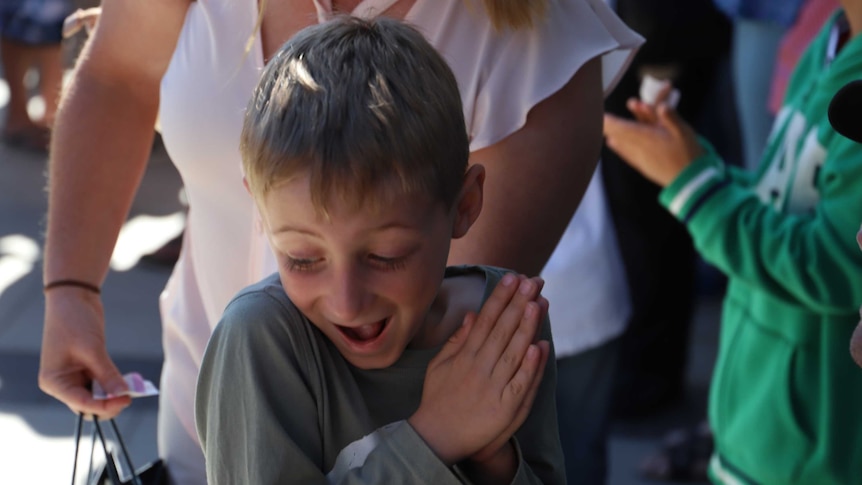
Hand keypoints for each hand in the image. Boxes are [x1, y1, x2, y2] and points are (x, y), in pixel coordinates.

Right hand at [39, 288, 130, 417]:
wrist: (74, 297)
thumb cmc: (74, 320)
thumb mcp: (92, 348)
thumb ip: (107, 373)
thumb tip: (123, 394)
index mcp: (54, 382)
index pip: (81, 404)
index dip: (104, 406)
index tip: (126, 400)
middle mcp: (62, 383)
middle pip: (89, 405)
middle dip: (110, 403)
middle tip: (131, 394)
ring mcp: (74, 377)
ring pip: (97, 397)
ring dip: (114, 394)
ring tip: (133, 387)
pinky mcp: (87, 369)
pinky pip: (102, 385)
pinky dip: (115, 385)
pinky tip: (129, 381)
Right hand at [409, 273, 548, 467]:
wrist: (437, 438)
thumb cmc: (438, 399)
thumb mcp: (440, 365)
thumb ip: (457, 339)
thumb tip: (470, 313)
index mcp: (464, 355)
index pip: (486, 319)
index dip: (500, 297)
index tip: (513, 277)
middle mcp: (479, 367)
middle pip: (502, 330)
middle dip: (518, 303)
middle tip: (533, 281)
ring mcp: (492, 387)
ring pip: (513, 352)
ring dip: (527, 326)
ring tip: (538, 302)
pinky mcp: (504, 408)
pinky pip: (520, 383)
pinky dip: (529, 365)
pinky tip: (539, 346)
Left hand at [603, 100, 703, 186]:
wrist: (690, 181)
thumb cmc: (688, 154)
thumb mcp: (684, 131)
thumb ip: (670, 117)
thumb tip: (661, 106)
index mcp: (646, 137)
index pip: (620, 127)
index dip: (608, 121)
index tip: (598, 114)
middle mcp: (639, 148)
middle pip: (620, 134)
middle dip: (612, 123)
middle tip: (608, 112)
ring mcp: (640, 158)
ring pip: (623, 143)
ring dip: (616, 132)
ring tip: (610, 122)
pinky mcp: (643, 166)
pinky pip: (627, 154)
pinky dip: (619, 147)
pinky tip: (611, 142)